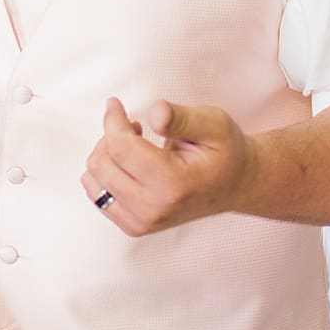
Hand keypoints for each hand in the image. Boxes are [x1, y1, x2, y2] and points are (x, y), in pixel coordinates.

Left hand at [81, 97, 251, 237]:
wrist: (236, 185)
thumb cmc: (224, 151)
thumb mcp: (214, 124)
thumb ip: (182, 118)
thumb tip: (154, 113)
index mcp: (174, 185)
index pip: (120, 148)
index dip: (112, 119)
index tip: (115, 103)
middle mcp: (155, 209)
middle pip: (101, 164)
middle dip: (110, 136)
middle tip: (134, 126)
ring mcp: (143, 222)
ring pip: (93, 180)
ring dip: (106, 155)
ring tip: (135, 146)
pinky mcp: (134, 226)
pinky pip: (97, 195)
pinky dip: (105, 174)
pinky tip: (129, 164)